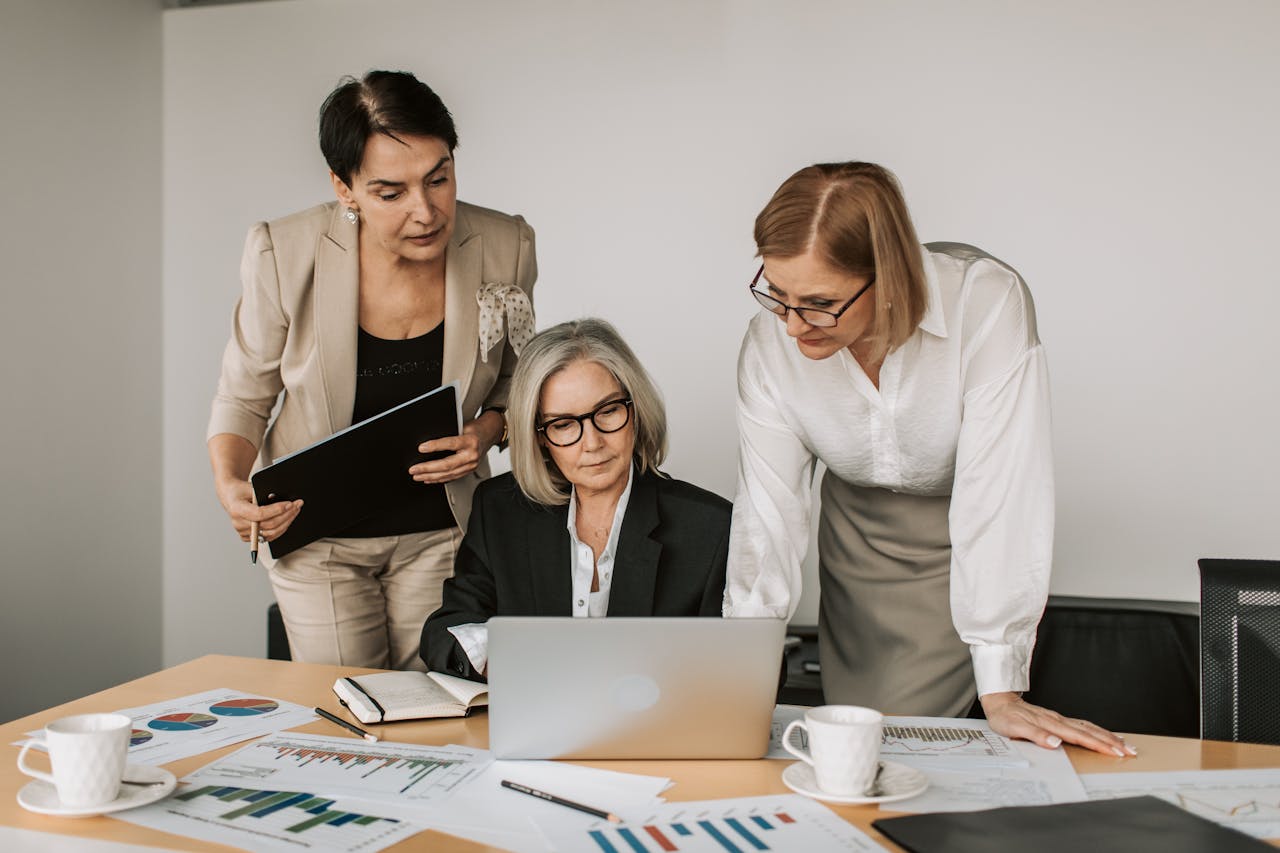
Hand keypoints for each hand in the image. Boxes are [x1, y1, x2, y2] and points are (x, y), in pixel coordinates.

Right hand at [215, 477, 302, 544]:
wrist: (231, 497)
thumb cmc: (241, 490)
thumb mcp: (251, 487)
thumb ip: (265, 495)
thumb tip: (284, 503)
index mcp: (237, 509)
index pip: (260, 514)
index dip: (277, 510)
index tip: (290, 504)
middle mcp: (238, 523)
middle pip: (268, 525)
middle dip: (286, 515)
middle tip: (297, 505)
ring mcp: (243, 532)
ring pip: (270, 533)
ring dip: (286, 523)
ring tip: (294, 512)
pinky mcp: (247, 537)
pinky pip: (267, 537)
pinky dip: (279, 529)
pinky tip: (287, 520)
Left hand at [409, 411, 503, 484]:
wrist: (488, 435)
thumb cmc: (474, 430)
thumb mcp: (462, 426)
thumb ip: (449, 434)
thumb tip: (429, 442)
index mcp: (470, 441)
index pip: (450, 443)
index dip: (435, 446)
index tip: (421, 448)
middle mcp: (472, 455)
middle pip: (447, 464)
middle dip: (428, 468)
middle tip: (414, 469)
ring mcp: (471, 465)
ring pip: (448, 474)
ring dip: (431, 476)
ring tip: (418, 476)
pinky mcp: (469, 470)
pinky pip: (452, 477)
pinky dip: (439, 479)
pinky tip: (429, 479)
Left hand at [981, 692, 1137, 756]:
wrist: (999, 700)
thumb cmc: (1005, 717)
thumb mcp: (1014, 728)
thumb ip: (1035, 736)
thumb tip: (1055, 743)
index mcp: (1051, 724)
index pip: (1080, 737)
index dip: (1099, 745)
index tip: (1116, 753)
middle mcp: (1058, 720)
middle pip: (1090, 731)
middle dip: (1111, 742)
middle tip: (1130, 752)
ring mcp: (1059, 719)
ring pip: (1089, 727)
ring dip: (1107, 736)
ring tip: (1125, 744)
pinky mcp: (1057, 719)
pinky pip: (1082, 725)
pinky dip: (1096, 731)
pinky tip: (1102, 734)